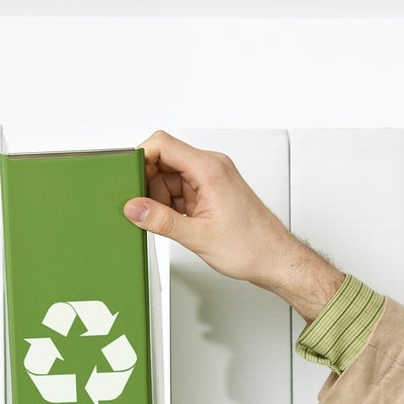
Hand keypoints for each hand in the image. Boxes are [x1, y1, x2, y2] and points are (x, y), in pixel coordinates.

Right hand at [124, 131, 344, 320]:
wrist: (276, 260)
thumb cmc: (252, 247)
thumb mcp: (198, 237)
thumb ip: (161, 221)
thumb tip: (134, 208)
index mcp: (210, 169)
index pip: (163, 144)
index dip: (141, 158)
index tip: (128, 178)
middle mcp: (211, 167)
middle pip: (164, 159)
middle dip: (147, 183)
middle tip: (143, 209)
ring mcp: (211, 179)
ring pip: (170, 177)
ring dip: (159, 197)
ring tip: (164, 222)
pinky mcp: (210, 192)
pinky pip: (180, 189)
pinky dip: (170, 204)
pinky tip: (173, 222)